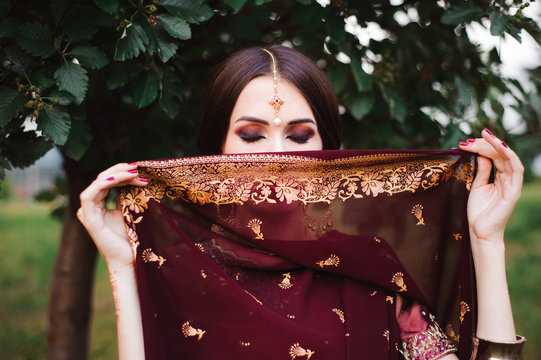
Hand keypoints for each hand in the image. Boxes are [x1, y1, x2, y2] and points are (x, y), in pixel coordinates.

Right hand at [77, 162, 147, 269]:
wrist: (129, 258)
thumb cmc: (131, 238)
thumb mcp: (129, 211)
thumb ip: (127, 196)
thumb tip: (137, 178)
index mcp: (99, 204)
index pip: (107, 180)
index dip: (121, 172)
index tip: (139, 169)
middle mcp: (91, 206)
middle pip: (102, 178)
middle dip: (120, 170)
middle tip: (137, 167)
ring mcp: (87, 212)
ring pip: (97, 183)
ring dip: (116, 174)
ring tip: (134, 172)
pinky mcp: (88, 219)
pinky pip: (90, 194)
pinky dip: (104, 183)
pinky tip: (120, 178)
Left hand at [459, 129, 523, 243]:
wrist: (480, 231)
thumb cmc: (479, 211)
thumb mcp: (477, 186)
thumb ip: (482, 170)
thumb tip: (481, 153)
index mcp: (500, 177)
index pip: (494, 156)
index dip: (482, 146)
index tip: (466, 142)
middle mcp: (508, 178)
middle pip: (500, 154)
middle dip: (485, 143)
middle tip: (470, 139)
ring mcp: (512, 184)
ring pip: (508, 158)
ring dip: (496, 145)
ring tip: (484, 136)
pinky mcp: (513, 191)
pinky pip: (516, 169)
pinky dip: (509, 156)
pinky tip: (499, 146)